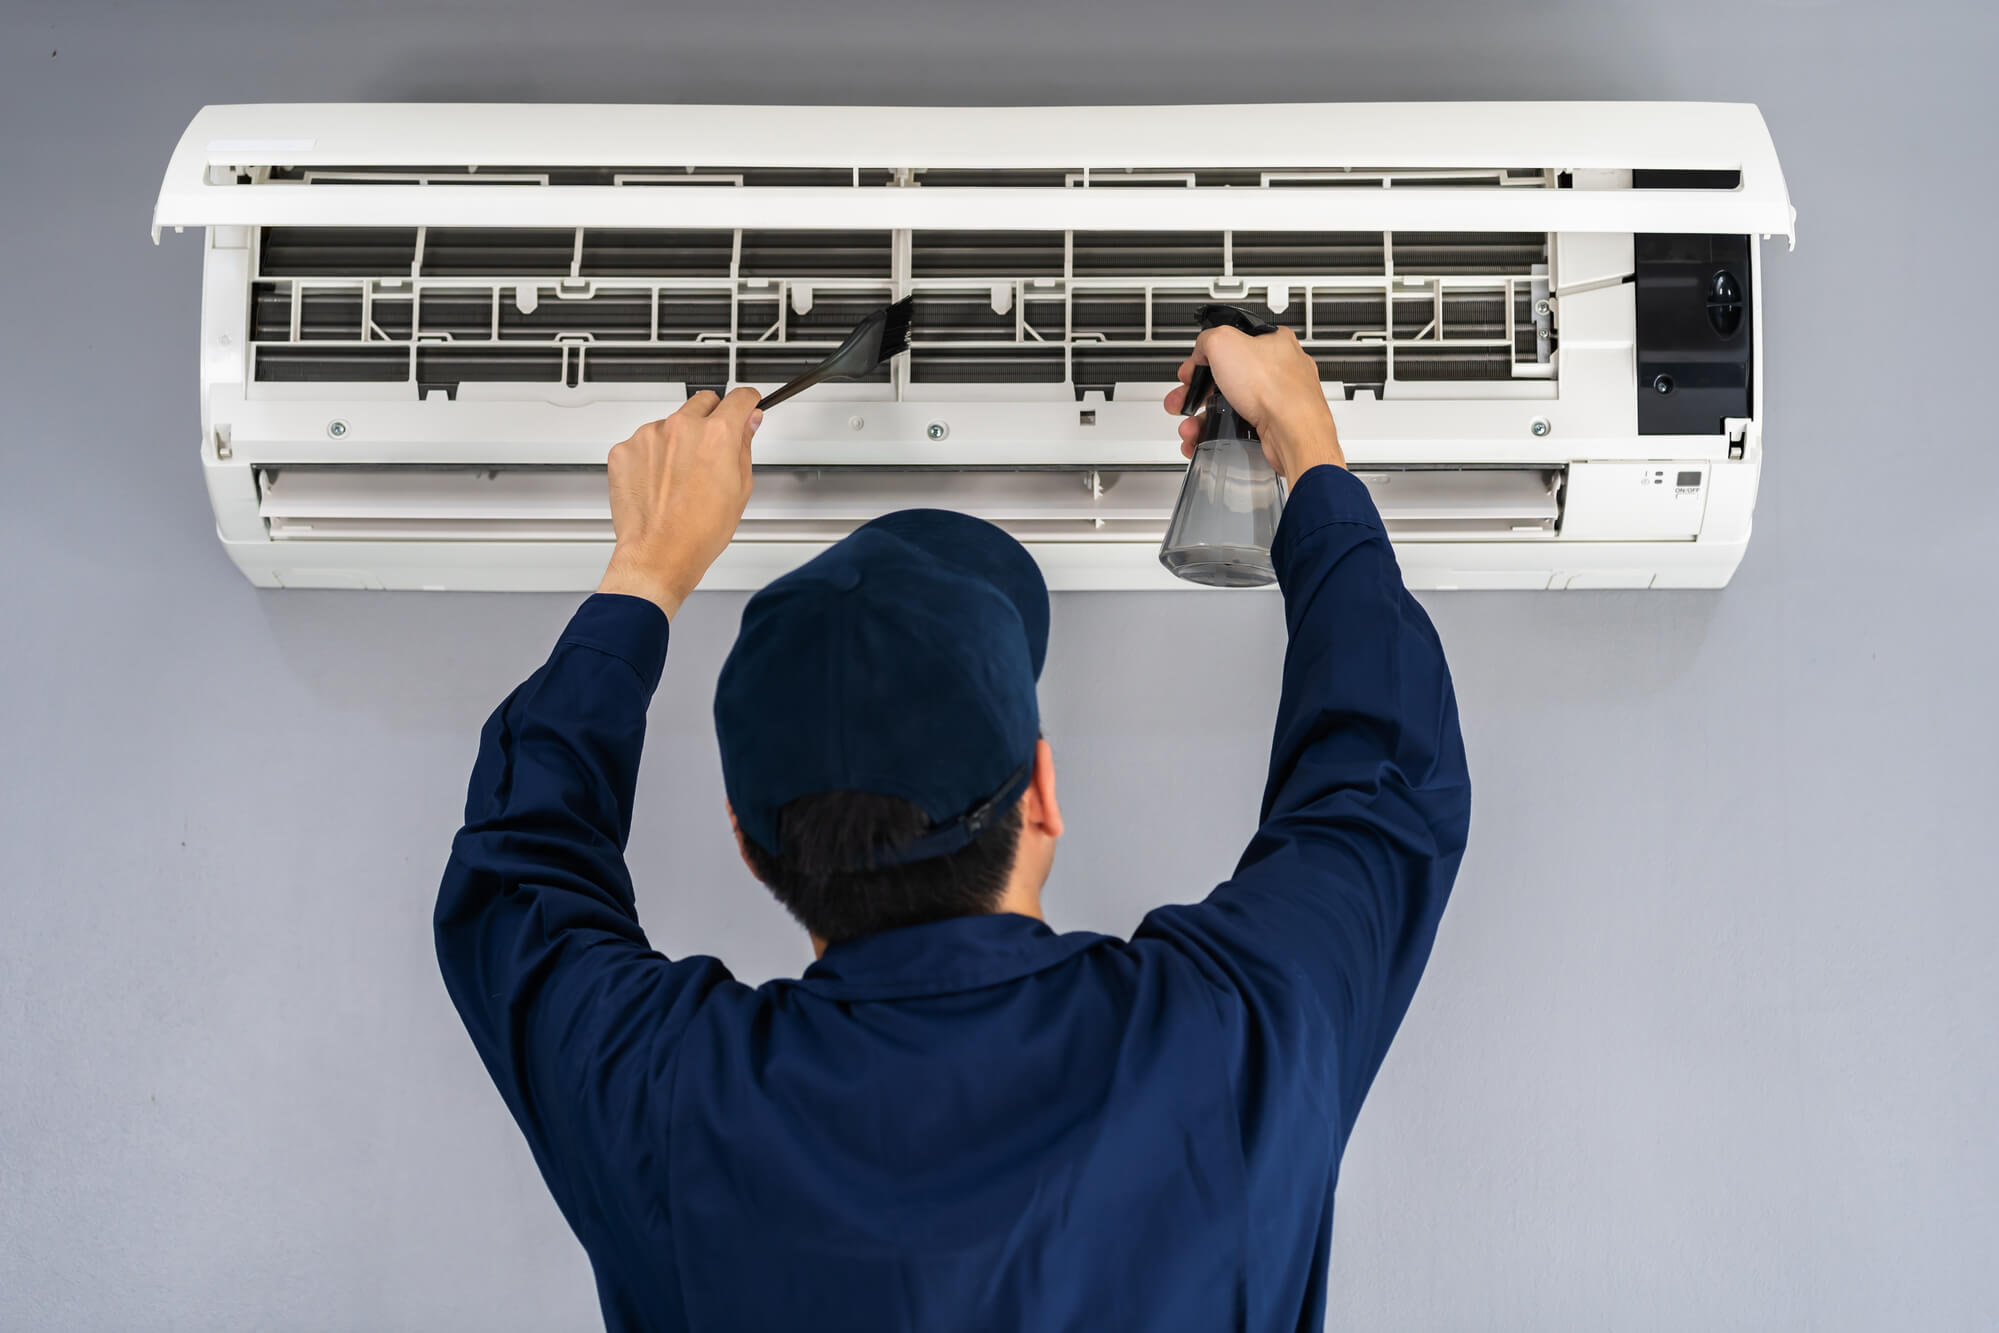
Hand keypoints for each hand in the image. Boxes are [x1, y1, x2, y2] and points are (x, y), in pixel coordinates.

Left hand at [596, 388, 761, 617]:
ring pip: (671, 423)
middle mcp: (681, 428)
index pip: (739, 398)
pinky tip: (660, 483)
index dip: (748, 402)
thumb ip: (744, 446)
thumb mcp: (740, 489)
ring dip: (678, 440)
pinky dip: (652, 456)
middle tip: (712, 450)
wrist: (659, 555)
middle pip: (703, 403)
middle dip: (712, 419)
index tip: (747, 404)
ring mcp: (649, 436)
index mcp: (716, 435)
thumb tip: (749, 423)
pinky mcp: (625, 449)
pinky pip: (644, 442)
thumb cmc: (699, 532)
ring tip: (681, 478)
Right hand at [1163, 326, 1344, 484]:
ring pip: (1230, 406)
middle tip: (1184, 400)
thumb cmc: (1274, 388)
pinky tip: (1205, 437)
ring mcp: (1278, 399)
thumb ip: (1207, 339)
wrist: (1294, 432)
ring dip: (1203, 417)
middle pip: (1227, 378)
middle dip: (1198, 392)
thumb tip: (1201, 352)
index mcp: (1273, 341)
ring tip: (1191, 425)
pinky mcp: (1274, 425)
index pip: (1231, 342)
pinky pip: (1239, 427)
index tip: (1193, 369)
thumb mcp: (1223, 341)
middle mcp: (1279, 369)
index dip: (1206, 356)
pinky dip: (1218, 433)